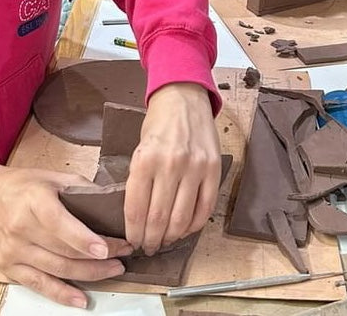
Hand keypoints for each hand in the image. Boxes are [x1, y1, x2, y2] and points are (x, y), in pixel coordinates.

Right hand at [0, 163, 131, 307]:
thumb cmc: (23, 186)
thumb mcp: (52, 176)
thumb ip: (80, 187)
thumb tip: (111, 200)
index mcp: (34, 201)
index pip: (60, 224)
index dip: (84, 239)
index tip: (108, 248)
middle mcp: (22, 229)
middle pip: (63, 250)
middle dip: (98, 257)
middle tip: (123, 256)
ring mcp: (14, 252)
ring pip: (56, 270)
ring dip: (89, 274)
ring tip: (113, 270)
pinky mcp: (9, 269)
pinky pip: (40, 286)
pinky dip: (62, 295)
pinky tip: (81, 300)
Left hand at [124, 83, 220, 254]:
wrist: (184, 98)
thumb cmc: (157, 124)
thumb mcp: (138, 149)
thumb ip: (139, 180)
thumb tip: (138, 218)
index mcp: (144, 159)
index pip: (135, 210)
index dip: (133, 233)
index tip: (133, 242)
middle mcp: (170, 164)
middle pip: (158, 220)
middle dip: (151, 240)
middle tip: (148, 247)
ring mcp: (194, 167)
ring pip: (182, 220)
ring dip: (172, 237)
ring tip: (166, 241)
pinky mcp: (213, 169)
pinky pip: (204, 209)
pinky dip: (194, 225)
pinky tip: (185, 228)